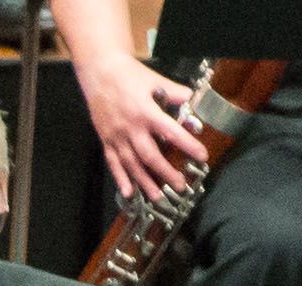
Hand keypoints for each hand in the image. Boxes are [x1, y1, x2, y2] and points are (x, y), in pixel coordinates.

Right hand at [76, 48, 204, 195]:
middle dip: (166, 172)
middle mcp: (131, 128)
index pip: (171, 132)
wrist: (99, 72)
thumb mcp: (155, 80)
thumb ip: (175, 93)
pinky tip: (128, 192)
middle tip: (180, 186)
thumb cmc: (129, 75)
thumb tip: (193, 101)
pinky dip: (120, 178)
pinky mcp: (106, 140)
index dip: (187, 145)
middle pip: (150, 155)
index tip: (202, 156)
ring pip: (132, 164)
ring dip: (145, 182)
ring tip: (158, 197)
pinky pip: (113, 163)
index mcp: (146, 112)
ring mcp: (117, 136)